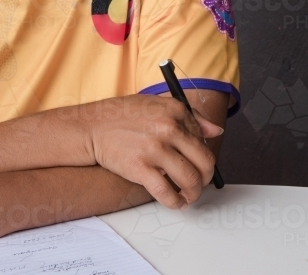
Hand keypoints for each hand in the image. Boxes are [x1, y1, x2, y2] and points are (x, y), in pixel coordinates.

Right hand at [83, 95, 223, 209]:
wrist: (92, 126)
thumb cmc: (123, 116)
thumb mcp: (157, 105)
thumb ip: (190, 117)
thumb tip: (215, 131)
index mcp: (175, 110)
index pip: (203, 139)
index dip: (201, 155)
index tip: (197, 163)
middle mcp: (169, 128)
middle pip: (204, 161)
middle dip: (205, 177)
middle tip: (199, 183)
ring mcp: (155, 149)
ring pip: (190, 179)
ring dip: (193, 193)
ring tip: (188, 196)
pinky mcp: (140, 168)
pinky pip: (166, 192)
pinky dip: (175, 202)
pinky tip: (175, 202)